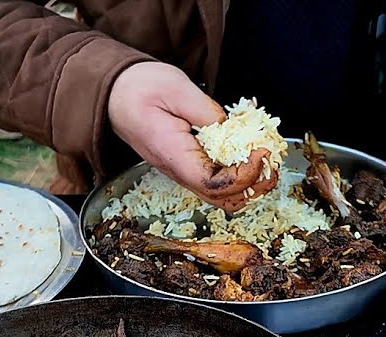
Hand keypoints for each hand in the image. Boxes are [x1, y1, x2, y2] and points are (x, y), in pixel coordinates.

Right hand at [108, 63, 275, 211]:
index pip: (215, 185)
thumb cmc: (138, 88)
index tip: (261, 152)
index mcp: (174, 156)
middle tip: (272, 160)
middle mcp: (178, 172)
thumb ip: (208, 112)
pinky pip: (216, 183)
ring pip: (222, 196)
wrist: (114, 93)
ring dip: (249, 183)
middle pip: (223, 199)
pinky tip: (249, 155)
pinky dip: (239, 175)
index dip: (244, 176)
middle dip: (254, 185)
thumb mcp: (177, 89)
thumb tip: (234, 131)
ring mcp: (183, 172)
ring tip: (265, 158)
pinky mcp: (188, 166)